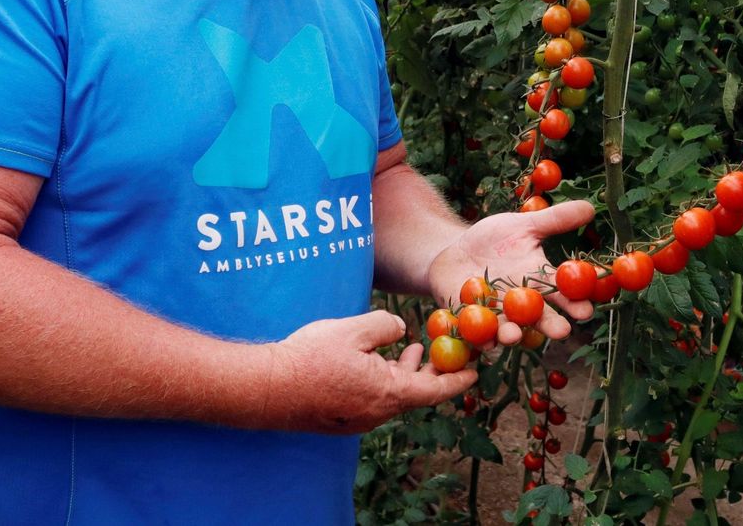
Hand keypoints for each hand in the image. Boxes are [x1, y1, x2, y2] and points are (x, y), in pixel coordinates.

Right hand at [262, 310, 477, 433]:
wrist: (266, 388)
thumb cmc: (310, 358)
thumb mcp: (354, 329)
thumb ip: (385, 325)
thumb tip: (400, 329)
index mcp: (389, 393)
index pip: (436, 390)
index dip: (458, 379)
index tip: (476, 370)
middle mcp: (377, 412)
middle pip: (416, 393)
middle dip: (433, 372)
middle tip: (446, 352)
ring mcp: (359, 418)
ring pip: (394, 395)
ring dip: (407, 373)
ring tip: (414, 350)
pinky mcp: (342, 418)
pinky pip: (374, 399)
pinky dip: (385, 379)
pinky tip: (378, 361)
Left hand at [427, 199, 596, 345]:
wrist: (455, 250)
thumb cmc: (495, 239)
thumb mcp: (524, 225)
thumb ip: (556, 220)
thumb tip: (591, 207)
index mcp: (539, 280)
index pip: (562, 292)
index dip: (575, 300)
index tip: (587, 307)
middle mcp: (522, 303)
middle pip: (539, 318)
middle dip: (550, 325)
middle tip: (562, 332)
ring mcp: (497, 313)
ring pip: (509, 329)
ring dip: (512, 335)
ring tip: (515, 335)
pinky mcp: (471, 320)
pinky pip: (477, 334)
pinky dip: (480, 340)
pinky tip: (484, 343)